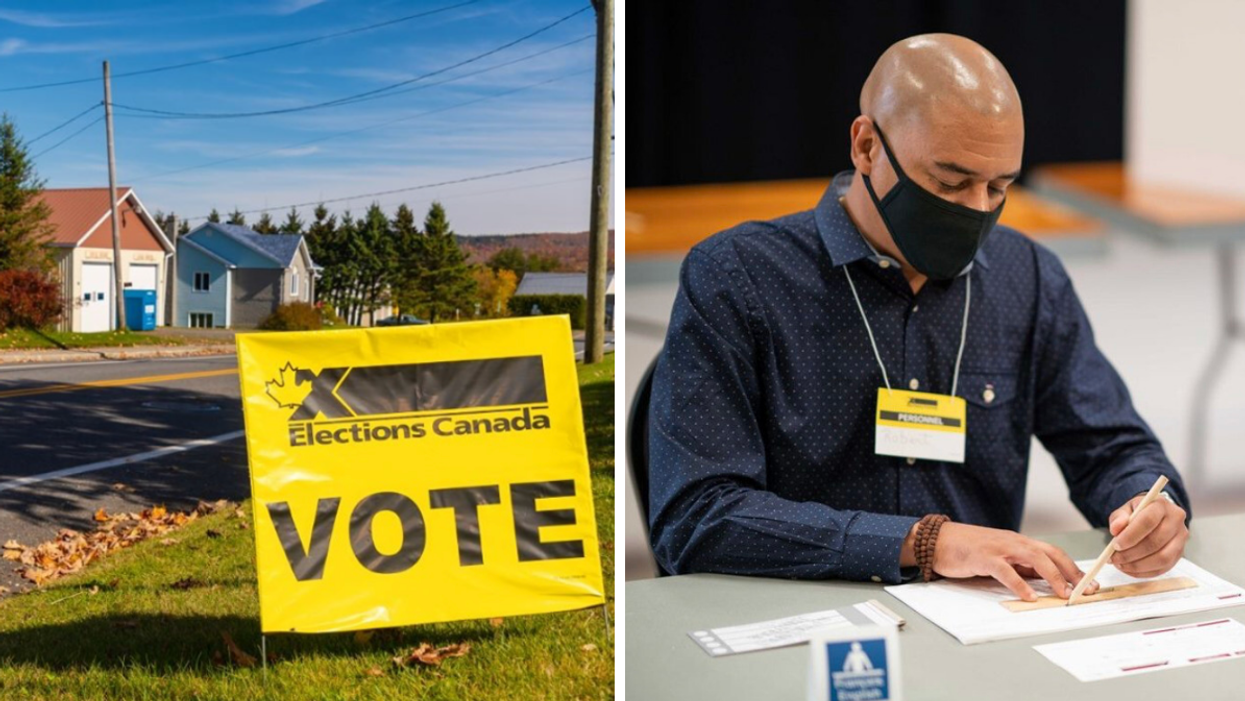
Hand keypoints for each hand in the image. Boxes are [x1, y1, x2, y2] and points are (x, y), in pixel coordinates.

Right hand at [928, 522, 1099, 601]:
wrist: (938, 541)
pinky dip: (1019, 584)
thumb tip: (1044, 581)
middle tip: (1085, 590)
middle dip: (1071, 572)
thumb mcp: (999, 557)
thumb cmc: (967, 550)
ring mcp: (999, 548)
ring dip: (1052, 576)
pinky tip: (1029, 596)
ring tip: (1064, 594)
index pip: (1052, 553)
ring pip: (1033, 558)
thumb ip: (1019, 566)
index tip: (1088, 584)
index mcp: (1018, 543)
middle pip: (1049, 553)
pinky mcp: (983, 557)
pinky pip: (1005, 571)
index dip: (1072, 568)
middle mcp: (1013, 542)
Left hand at [1108, 492, 1187, 577]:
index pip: (1148, 520)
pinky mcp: (1179, 553)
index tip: (1115, 545)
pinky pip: (1163, 568)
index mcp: (1161, 505)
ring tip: (1120, 564)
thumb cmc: (1138, 512)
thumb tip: (1115, 529)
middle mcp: (1176, 521)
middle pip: (1155, 542)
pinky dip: (1144, 572)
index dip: (1130, 535)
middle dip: (1131, 553)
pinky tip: (1130, 569)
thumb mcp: (1126, 510)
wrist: (1154, 516)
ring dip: (1138, 565)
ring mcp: (1180, 539)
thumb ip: (1119, 518)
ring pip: (1162, 558)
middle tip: (1114, 558)